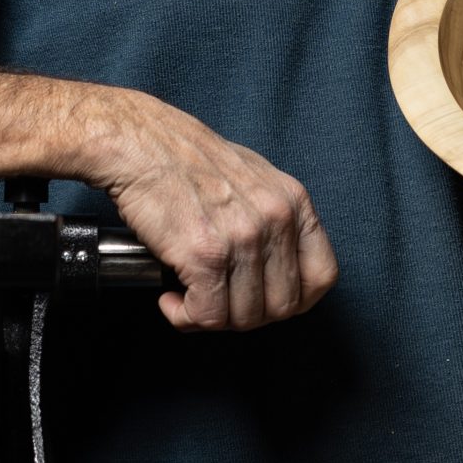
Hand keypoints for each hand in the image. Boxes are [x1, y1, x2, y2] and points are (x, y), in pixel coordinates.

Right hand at [94, 92, 338, 330]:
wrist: (141, 144)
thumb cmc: (188, 158)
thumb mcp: (255, 177)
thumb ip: (275, 217)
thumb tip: (277, 264)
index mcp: (294, 201)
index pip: (322, 275)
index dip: (297, 300)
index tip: (269, 302)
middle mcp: (276, 220)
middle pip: (283, 306)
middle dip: (249, 315)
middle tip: (219, 301)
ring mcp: (243, 239)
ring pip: (245, 317)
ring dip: (213, 317)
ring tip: (191, 298)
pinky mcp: (205, 256)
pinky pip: (208, 315)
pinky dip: (186, 317)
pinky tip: (173, 299)